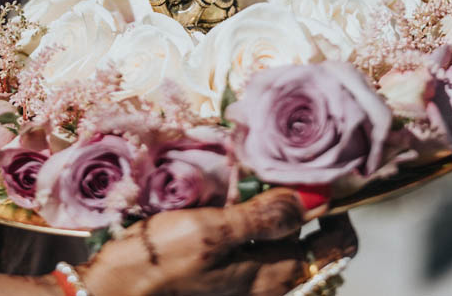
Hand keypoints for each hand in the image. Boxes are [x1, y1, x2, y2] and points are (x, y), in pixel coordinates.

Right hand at [78, 188, 356, 295]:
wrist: (114, 293)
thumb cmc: (157, 266)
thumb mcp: (210, 232)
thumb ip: (261, 218)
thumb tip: (307, 200)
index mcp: (275, 276)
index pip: (336, 244)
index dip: (337, 208)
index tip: (323, 176)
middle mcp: (269, 285)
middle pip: (309, 240)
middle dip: (301, 202)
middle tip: (281, 168)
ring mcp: (246, 283)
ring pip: (279, 240)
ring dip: (272, 208)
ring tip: (252, 179)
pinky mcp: (224, 277)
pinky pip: (252, 246)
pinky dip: (249, 219)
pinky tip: (228, 199)